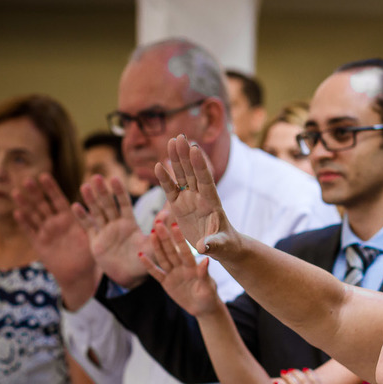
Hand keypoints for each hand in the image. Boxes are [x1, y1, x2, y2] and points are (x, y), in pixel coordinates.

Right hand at [13, 175, 98, 306]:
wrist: (79, 275)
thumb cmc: (89, 255)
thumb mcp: (91, 237)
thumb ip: (91, 222)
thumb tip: (96, 206)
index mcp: (68, 219)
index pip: (58, 200)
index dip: (51, 188)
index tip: (44, 175)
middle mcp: (55, 223)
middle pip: (43, 204)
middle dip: (35, 193)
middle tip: (27, 180)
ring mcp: (46, 232)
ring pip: (33, 215)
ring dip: (25, 204)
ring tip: (16, 192)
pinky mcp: (39, 244)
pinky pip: (30, 232)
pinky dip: (23, 223)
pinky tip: (17, 213)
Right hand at [74, 175, 150, 288]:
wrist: (129, 278)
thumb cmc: (144, 262)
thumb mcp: (152, 245)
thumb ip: (159, 229)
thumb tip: (168, 213)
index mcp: (130, 223)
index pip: (124, 204)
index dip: (119, 192)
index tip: (115, 178)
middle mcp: (116, 224)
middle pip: (108, 205)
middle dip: (103, 192)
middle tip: (97, 177)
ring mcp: (104, 232)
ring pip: (97, 212)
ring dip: (91, 200)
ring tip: (85, 186)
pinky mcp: (95, 242)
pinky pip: (88, 228)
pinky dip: (82, 218)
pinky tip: (75, 206)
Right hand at [148, 221, 221, 317]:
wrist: (203, 308)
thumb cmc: (209, 297)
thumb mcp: (208, 287)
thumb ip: (204, 274)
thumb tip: (206, 260)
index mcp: (193, 267)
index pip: (185, 251)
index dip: (180, 240)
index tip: (175, 226)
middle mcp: (182, 267)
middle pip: (171, 251)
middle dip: (165, 238)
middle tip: (158, 223)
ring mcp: (173, 273)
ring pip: (163, 258)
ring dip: (157, 247)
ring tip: (151, 234)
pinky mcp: (166, 282)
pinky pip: (156, 273)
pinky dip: (148, 265)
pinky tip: (140, 255)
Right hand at [156, 136, 243, 255]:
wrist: (220, 246)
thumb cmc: (224, 245)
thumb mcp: (220, 245)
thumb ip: (211, 243)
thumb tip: (202, 247)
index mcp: (212, 202)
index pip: (206, 180)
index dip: (200, 166)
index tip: (195, 149)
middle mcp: (200, 196)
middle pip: (192, 172)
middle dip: (186, 155)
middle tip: (180, 137)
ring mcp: (189, 199)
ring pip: (181, 176)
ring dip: (176, 160)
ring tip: (171, 141)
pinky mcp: (179, 206)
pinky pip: (170, 189)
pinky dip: (164, 179)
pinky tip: (158, 165)